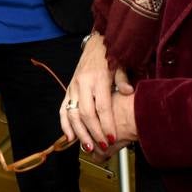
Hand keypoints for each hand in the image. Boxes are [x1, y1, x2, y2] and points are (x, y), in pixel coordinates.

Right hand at [59, 31, 133, 152]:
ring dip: (79, 132)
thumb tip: (128, 91)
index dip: (107, 124)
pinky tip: (70, 137)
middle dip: (94, 132)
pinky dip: (65, 124)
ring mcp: (73, 87)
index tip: (112, 138)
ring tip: (87, 147)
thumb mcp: (121, 66)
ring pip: (73, 113)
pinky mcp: (68, 89)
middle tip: (102, 146)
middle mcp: (83, 83)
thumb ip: (123, 79)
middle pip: (86, 113)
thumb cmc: (111, 58)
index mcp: (98, 78)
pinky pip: (63, 109)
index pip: (102, 106)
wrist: (96, 45)